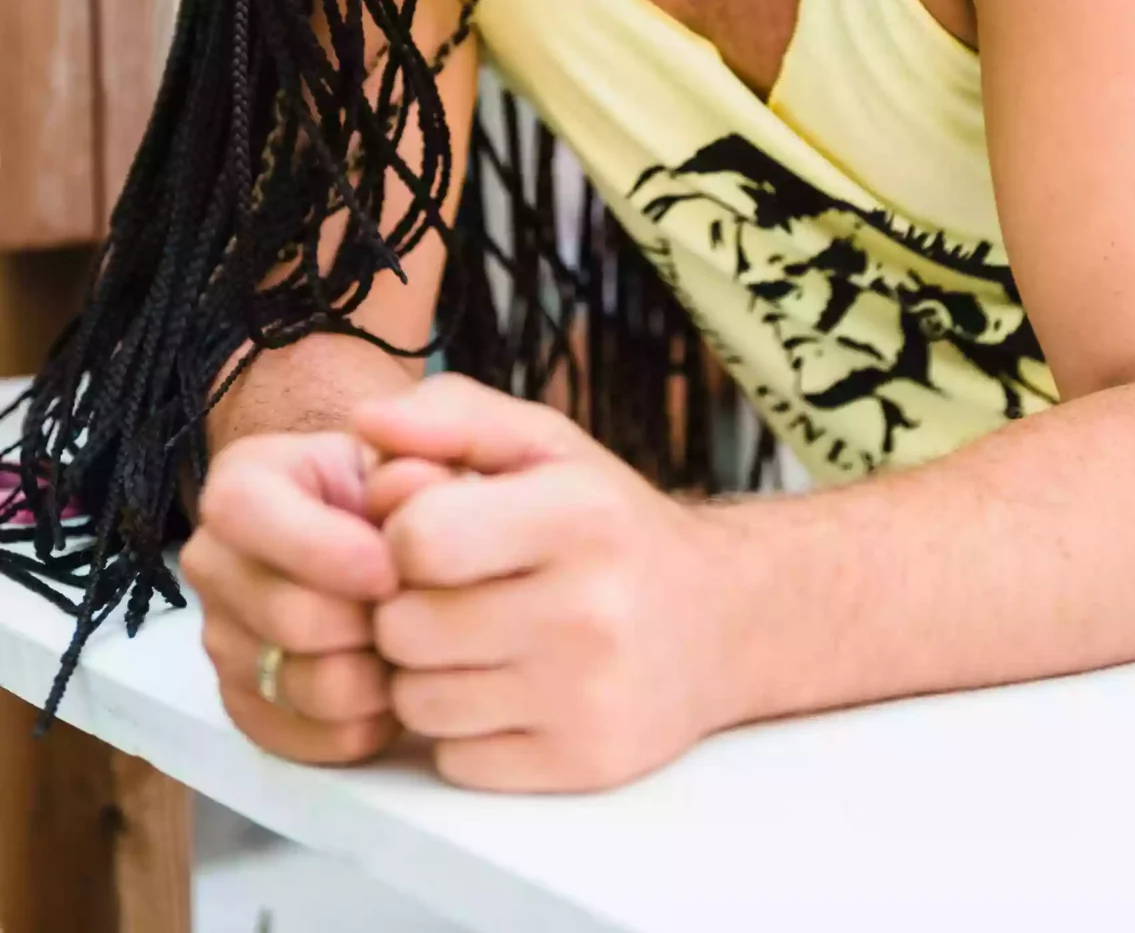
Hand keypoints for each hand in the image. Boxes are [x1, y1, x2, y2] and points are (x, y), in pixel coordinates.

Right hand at [180, 431, 398, 764]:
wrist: (380, 545)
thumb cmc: (391, 496)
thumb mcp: (408, 457)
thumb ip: (416, 464)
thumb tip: (415, 490)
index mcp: (241, 483)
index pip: (247, 514)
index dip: (323, 550)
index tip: (391, 572)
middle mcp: (213, 561)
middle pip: (285, 616)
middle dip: (368, 623)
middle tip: (418, 615)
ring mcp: (220, 639)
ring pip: (299, 686)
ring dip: (372, 679)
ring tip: (412, 650)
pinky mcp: (241, 703)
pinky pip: (300, 739)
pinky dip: (359, 726)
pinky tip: (391, 690)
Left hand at [355, 376, 731, 791]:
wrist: (720, 620)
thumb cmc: (609, 522)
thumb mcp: (545, 443)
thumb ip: (452, 416)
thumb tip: (366, 420)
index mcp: (579, 514)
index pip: (416, 538)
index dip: (401, 535)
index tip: (432, 532)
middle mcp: (590, 609)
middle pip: (404, 629)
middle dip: (407, 608)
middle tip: (450, 593)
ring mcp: (589, 696)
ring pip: (418, 704)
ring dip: (426, 675)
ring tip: (476, 640)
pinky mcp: (583, 764)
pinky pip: (455, 761)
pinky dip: (461, 731)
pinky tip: (504, 688)